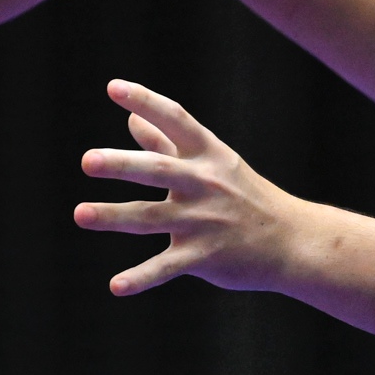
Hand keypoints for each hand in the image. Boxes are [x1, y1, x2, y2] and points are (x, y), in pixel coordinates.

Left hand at [74, 80, 303, 294]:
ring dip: (113, 216)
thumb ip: (168, 142)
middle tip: (87, 160)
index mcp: (207, 155)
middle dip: (122, 165)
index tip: (113, 87)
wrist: (293, 241)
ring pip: (151, 218)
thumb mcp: (213, 164)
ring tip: (80, 214)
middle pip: (157, 170)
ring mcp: (204, 221)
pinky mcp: (204, 257)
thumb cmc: (246, 197)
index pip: (175, 120)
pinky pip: (166, 267)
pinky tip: (116, 286)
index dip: (145, 101)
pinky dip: (141, 278)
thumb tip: (131, 118)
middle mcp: (204, 183)